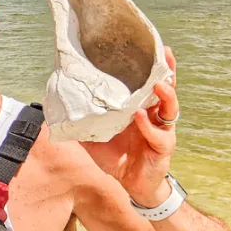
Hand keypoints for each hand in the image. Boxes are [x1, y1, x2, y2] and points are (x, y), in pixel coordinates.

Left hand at [81, 46, 179, 205]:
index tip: (153, 46)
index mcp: (140, 108)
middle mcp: (155, 116)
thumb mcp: (95, 137)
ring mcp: (161, 130)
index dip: (153, 66)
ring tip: (158, 85)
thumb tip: (60, 108)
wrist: (130, 184)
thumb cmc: (117, 157)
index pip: (149, 83)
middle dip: (167, 72)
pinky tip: (141, 117)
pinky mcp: (163, 148)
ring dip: (165, 96)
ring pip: (169, 109)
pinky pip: (158, 134)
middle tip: (165, 54)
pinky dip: (149, 126)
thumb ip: (83, 121)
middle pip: (167, 89)